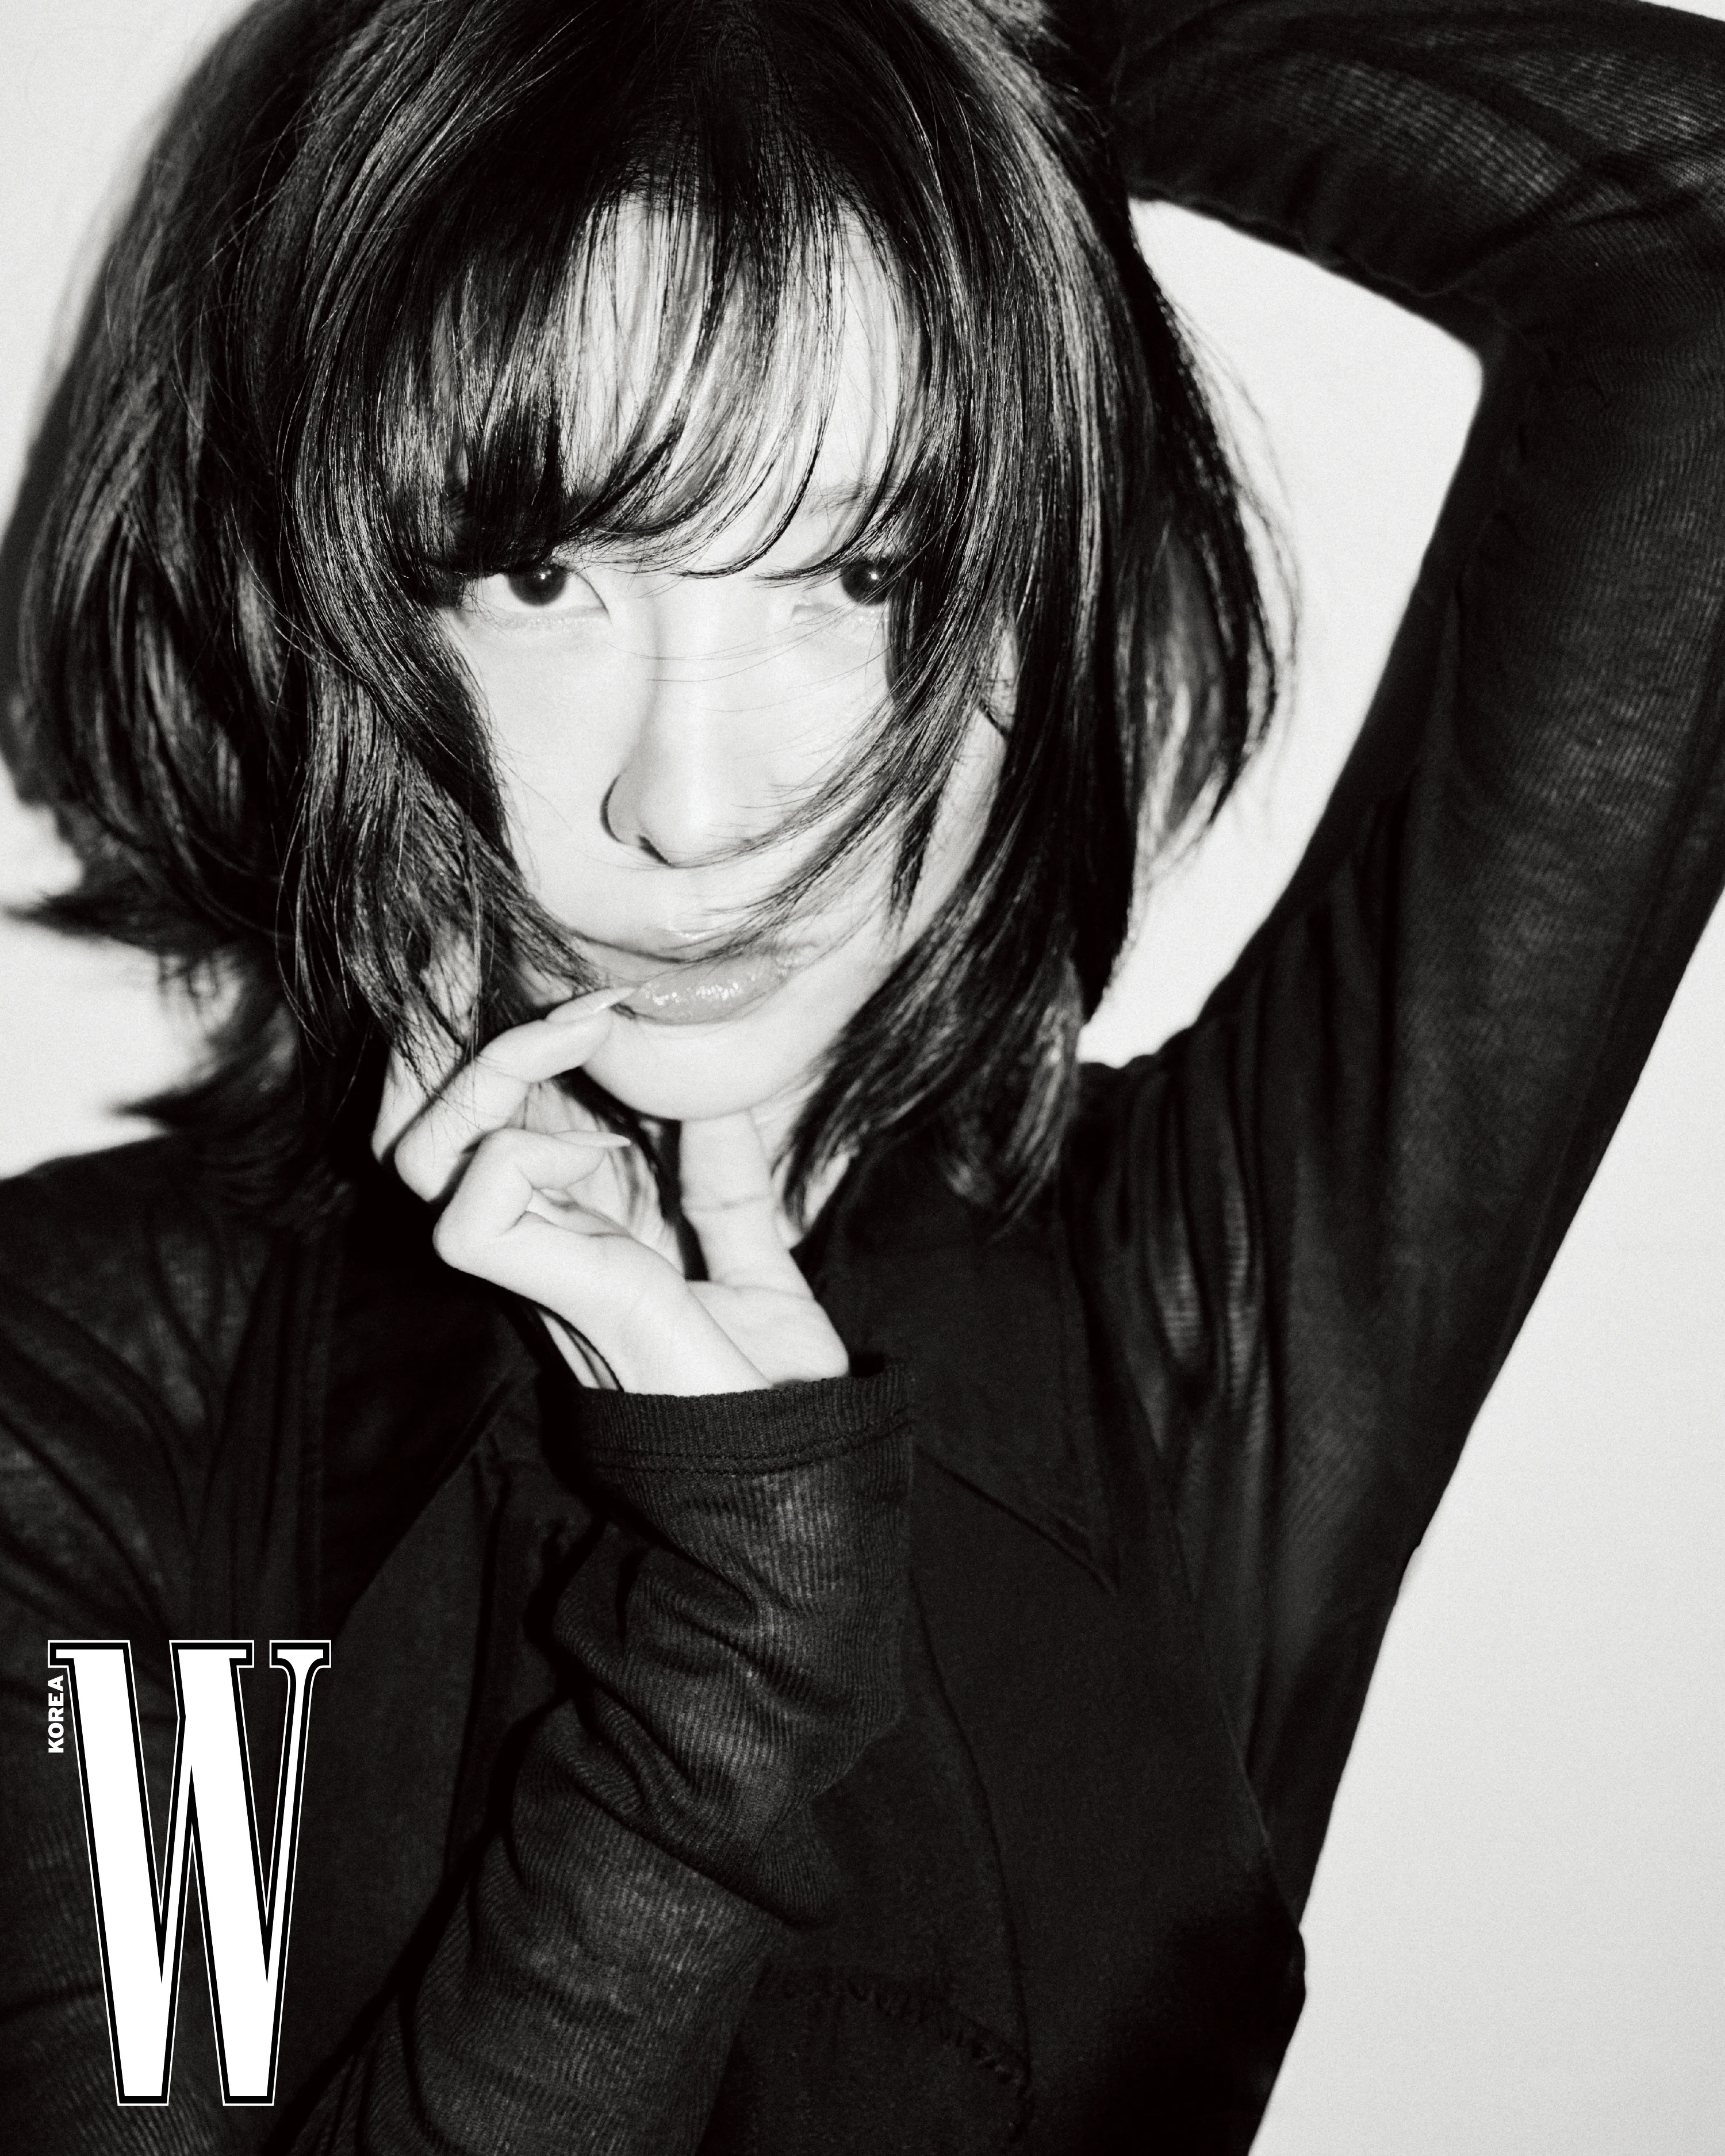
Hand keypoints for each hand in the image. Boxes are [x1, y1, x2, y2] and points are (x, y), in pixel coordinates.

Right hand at [372, 992, 848, 1393]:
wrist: (796, 1474)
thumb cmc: (768, 1385)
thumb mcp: (753, 1253)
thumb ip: (725, 1173)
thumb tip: (714, 1083)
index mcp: (580, 1222)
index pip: (491, 1115)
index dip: (495, 1036)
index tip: (566, 978)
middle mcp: (541, 1239)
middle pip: (424, 1120)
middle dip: (453, 1027)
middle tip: (542, 984)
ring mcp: (538, 1268)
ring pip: (423, 1152)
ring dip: (490, 1073)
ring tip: (575, 1037)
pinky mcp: (557, 1297)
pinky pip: (474, 1209)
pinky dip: (526, 1155)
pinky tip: (602, 1152)